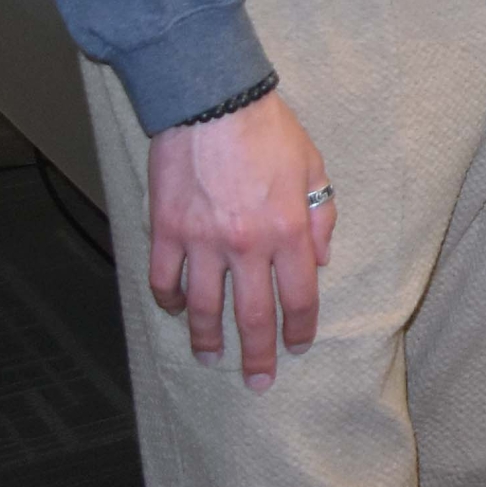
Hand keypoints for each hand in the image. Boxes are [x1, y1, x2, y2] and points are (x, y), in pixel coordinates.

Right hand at [147, 89, 332, 390]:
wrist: (213, 103)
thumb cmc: (268, 131)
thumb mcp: (313, 167)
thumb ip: (321, 216)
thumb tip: (320, 260)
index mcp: (289, 230)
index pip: (299, 296)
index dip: (299, 328)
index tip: (296, 348)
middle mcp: (247, 245)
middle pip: (253, 316)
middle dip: (257, 355)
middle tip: (257, 383)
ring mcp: (203, 242)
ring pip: (204, 308)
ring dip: (207, 339)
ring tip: (210, 357)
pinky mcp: (166, 232)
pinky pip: (164, 281)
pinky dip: (170, 300)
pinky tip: (177, 309)